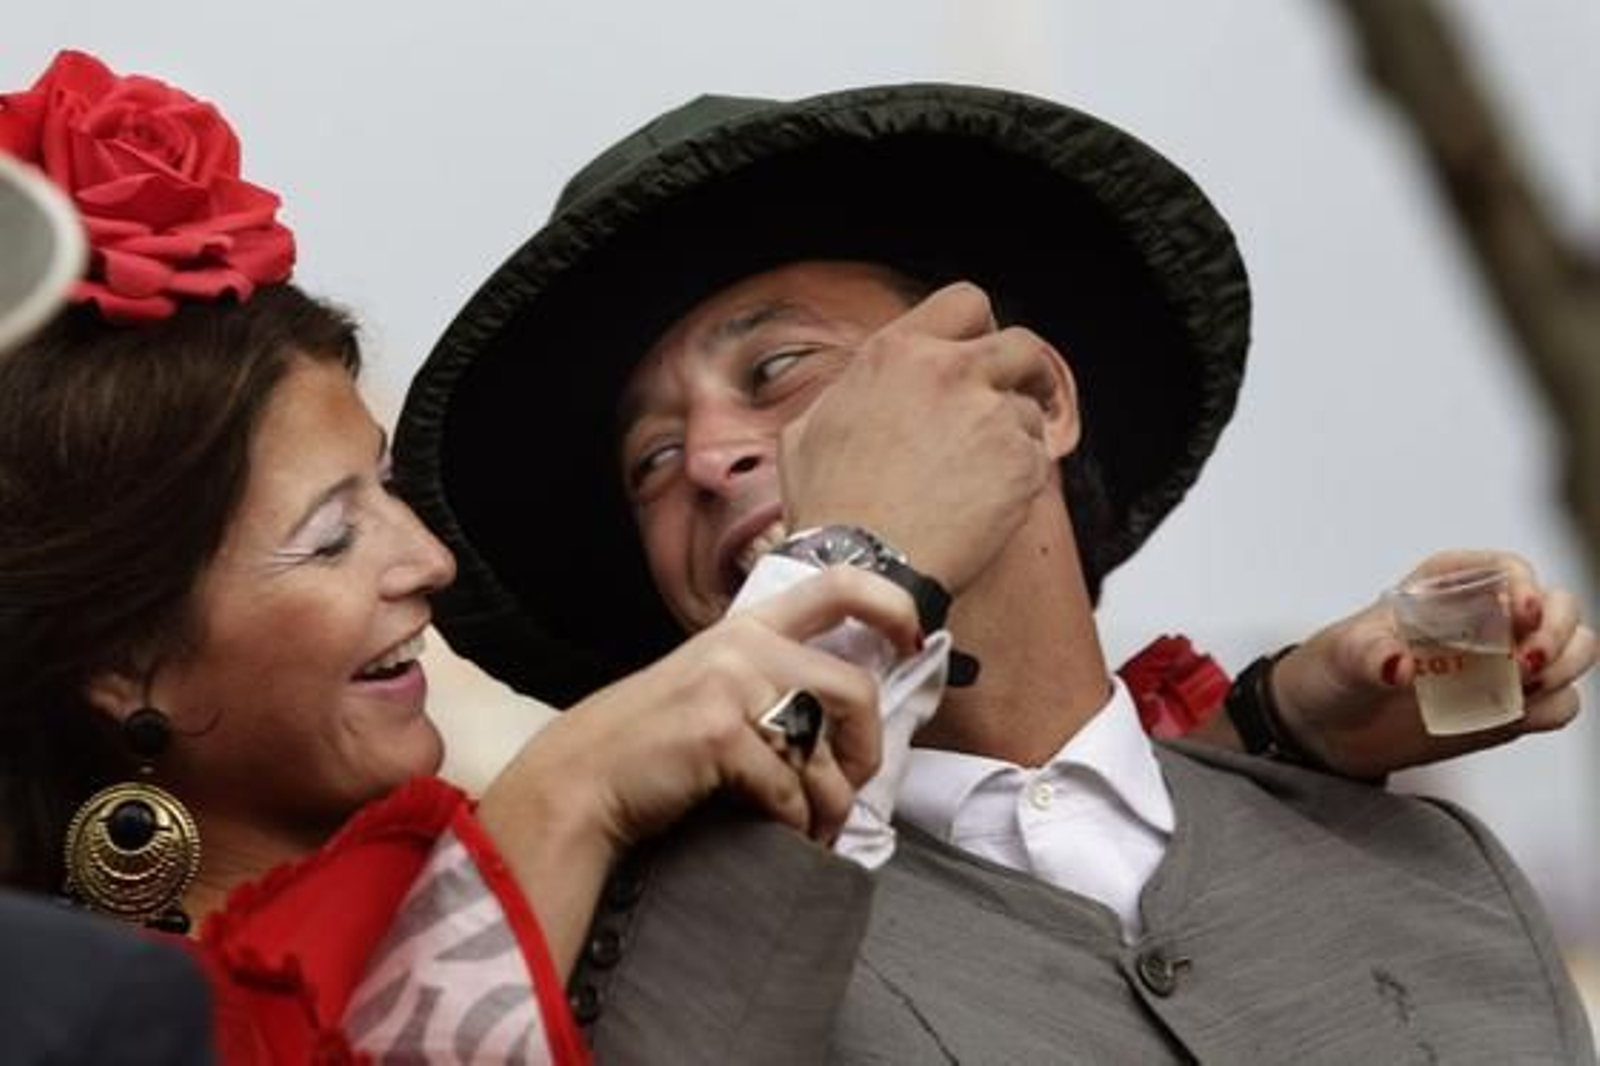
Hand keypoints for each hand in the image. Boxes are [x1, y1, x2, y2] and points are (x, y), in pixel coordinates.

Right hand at [516, 565, 918, 851]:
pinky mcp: (719, 733)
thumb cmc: (651, 746)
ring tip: (812, 827)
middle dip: (866, 751)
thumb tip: (846, 725)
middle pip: (853, 690)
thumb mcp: (712, 688)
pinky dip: (792, 823)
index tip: (914, 637)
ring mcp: (730, 685)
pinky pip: (789, 789)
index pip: (838, 586)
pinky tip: (778, 833)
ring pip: (823, 751)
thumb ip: (772, 685)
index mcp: (746, 628)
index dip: (890, 605)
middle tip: (851, 788)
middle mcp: (743, 646)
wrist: (581, 780)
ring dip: (828, 804)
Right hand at [779, 281, 1065, 594]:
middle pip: (1022, 345)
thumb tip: (863, 391)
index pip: (964, 302)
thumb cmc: (829, 509)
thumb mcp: (808, 431)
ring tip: (975, 482)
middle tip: (1018, 398)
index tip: (984, 352)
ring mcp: (991, 416)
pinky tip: (983, 507)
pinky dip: (1020, 482)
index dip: (980, 327)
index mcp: (896, 353)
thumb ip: (850, 395)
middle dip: (1025, 371)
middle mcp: (950, 372)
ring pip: (1030, 412)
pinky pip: (1038, 460)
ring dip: (1013, 439)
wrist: (863, 567)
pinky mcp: (1022, 464)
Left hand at [1271, 550, 1593, 778]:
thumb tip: (1401, 667)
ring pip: (1576, 649)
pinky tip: (1514, 717)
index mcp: (1447, 584)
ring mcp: (1504, 661)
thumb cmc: (1333, 671)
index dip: (1525, 588)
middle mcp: (1487, 616)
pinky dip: (1551, 708)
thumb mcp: (1341, 658)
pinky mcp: (1511, 704)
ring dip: (1565, 667)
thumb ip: (1369, 657)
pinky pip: (1561, 703)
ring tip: (1521, 689)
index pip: (1509, 569)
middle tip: (1525, 664)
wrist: (1329, 723)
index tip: (1520, 616)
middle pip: (1561, 606)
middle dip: (1558, 632)